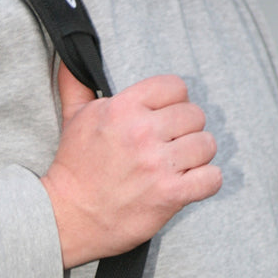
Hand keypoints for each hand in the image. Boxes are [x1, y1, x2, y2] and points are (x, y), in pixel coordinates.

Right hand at [41, 64, 222, 268]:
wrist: (65, 218)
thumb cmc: (73, 170)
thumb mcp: (73, 120)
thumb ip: (77, 85)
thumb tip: (68, 59)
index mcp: (122, 109)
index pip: (176, 87)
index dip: (172, 103)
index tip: (161, 121)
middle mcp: (141, 134)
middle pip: (195, 115)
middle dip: (183, 132)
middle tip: (165, 148)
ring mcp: (157, 166)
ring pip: (207, 145)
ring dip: (195, 157)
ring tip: (175, 167)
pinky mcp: (169, 195)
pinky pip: (212, 178)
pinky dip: (204, 182)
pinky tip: (187, 185)